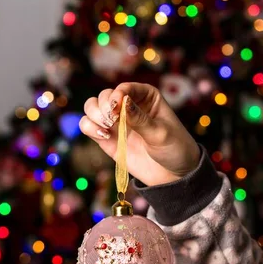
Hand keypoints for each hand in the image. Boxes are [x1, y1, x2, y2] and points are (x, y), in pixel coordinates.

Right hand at [80, 82, 199, 186]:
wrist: (173, 175)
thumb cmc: (175, 149)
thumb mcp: (161, 133)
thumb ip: (140, 119)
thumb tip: (122, 101)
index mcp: (146, 97)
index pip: (125, 88)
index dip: (117, 94)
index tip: (116, 107)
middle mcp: (128, 105)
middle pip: (104, 95)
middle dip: (104, 106)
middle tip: (112, 121)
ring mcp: (116, 122)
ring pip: (92, 107)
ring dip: (94, 114)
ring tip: (107, 129)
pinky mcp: (107, 138)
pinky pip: (88, 126)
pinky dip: (89, 127)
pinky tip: (102, 136)